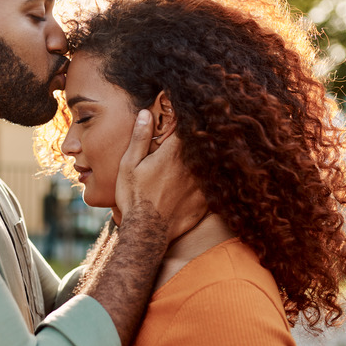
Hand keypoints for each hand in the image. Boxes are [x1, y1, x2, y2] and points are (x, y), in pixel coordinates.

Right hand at [115, 110, 203, 241]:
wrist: (147, 231)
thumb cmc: (134, 197)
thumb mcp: (129, 165)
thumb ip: (140, 138)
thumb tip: (146, 113)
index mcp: (173, 153)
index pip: (186, 127)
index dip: (187, 119)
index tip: (186, 114)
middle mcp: (191, 165)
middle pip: (202, 143)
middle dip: (200, 135)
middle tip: (201, 126)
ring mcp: (201, 184)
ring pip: (212, 162)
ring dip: (208, 156)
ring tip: (207, 151)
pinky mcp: (206, 200)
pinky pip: (216, 184)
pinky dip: (214, 178)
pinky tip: (212, 176)